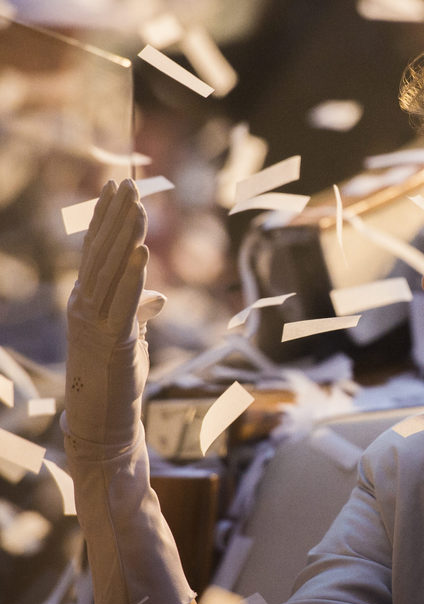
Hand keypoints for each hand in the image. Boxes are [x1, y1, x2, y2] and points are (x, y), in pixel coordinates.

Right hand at [65, 179, 163, 445]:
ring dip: (124, 234)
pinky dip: (132, 274)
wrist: (102, 422)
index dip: (105, 217)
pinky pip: (123, 300)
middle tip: (127, 181)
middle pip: (102, 250)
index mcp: (87, 299)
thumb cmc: (115, 376)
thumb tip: (158, 296)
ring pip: (111, 268)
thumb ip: (138, 309)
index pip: (95, 249)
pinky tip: (141, 251)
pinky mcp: (112, 339)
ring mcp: (95, 321)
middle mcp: (84, 304)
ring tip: (136, 204)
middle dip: (116, 215)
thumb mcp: (130, 335)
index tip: (114, 186)